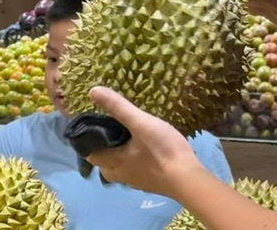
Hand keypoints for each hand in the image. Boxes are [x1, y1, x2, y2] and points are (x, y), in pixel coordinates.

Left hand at [85, 87, 203, 197]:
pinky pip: (140, 176)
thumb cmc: (162, 150)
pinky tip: (149, 157)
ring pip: (123, 174)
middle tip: (110, 140)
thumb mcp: (141, 123)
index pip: (93, 156)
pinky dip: (139, 167)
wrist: (187, 178)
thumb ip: (118, 107)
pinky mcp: (155, 185)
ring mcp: (141, 182)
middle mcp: (125, 174)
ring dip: (121, 163)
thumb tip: (93, 91)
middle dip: (104, 157)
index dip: (89, 146)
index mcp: (117, 160)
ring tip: (129, 147)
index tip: (91, 132)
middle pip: (106, 170)